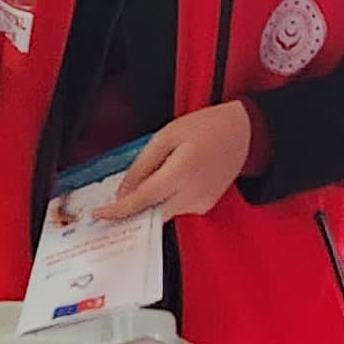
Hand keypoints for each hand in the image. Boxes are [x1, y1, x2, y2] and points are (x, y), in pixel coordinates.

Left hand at [95, 102, 252, 222]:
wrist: (243, 132)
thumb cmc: (207, 127)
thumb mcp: (165, 136)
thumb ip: (142, 166)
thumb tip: (123, 192)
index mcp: (181, 173)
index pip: (141, 200)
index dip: (117, 210)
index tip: (99, 215)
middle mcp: (192, 194)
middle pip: (151, 213)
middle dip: (131, 211)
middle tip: (110, 206)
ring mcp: (202, 203)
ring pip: (163, 212)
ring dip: (151, 201)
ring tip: (153, 176)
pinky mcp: (206, 205)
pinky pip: (177, 207)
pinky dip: (166, 198)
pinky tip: (170, 178)